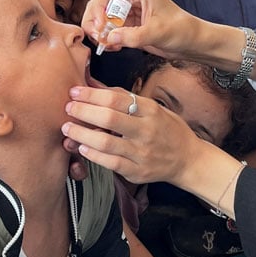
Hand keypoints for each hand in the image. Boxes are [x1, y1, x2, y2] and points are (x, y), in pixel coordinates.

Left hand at [61, 86, 211, 184]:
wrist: (188, 159)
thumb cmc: (167, 130)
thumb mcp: (152, 108)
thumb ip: (124, 97)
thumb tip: (93, 84)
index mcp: (150, 111)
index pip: (116, 99)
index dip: (91, 94)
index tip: (75, 91)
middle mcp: (147, 131)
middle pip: (109, 118)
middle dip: (83, 111)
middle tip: (68, 108)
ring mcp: (142, 153)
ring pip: (106, 143)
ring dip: (82, 134)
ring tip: (68, 128)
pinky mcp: (138, 172)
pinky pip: (111, 163)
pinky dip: (93, 155)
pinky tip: (82, 147)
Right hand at [80, 0, 198, 58]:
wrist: (193, 43)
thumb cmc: (182, 31)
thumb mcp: (158, 32)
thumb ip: (133, 36)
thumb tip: (110, 38)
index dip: (98, 8)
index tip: (102, 26)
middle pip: (99, 5)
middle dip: (95, 21)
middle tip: (99, 38)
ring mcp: (128, 13)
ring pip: (101, 19)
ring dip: (99, 32)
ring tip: (106, 45)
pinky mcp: (129, 27)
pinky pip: (110, 31)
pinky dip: (107, 39)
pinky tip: (114, 48)